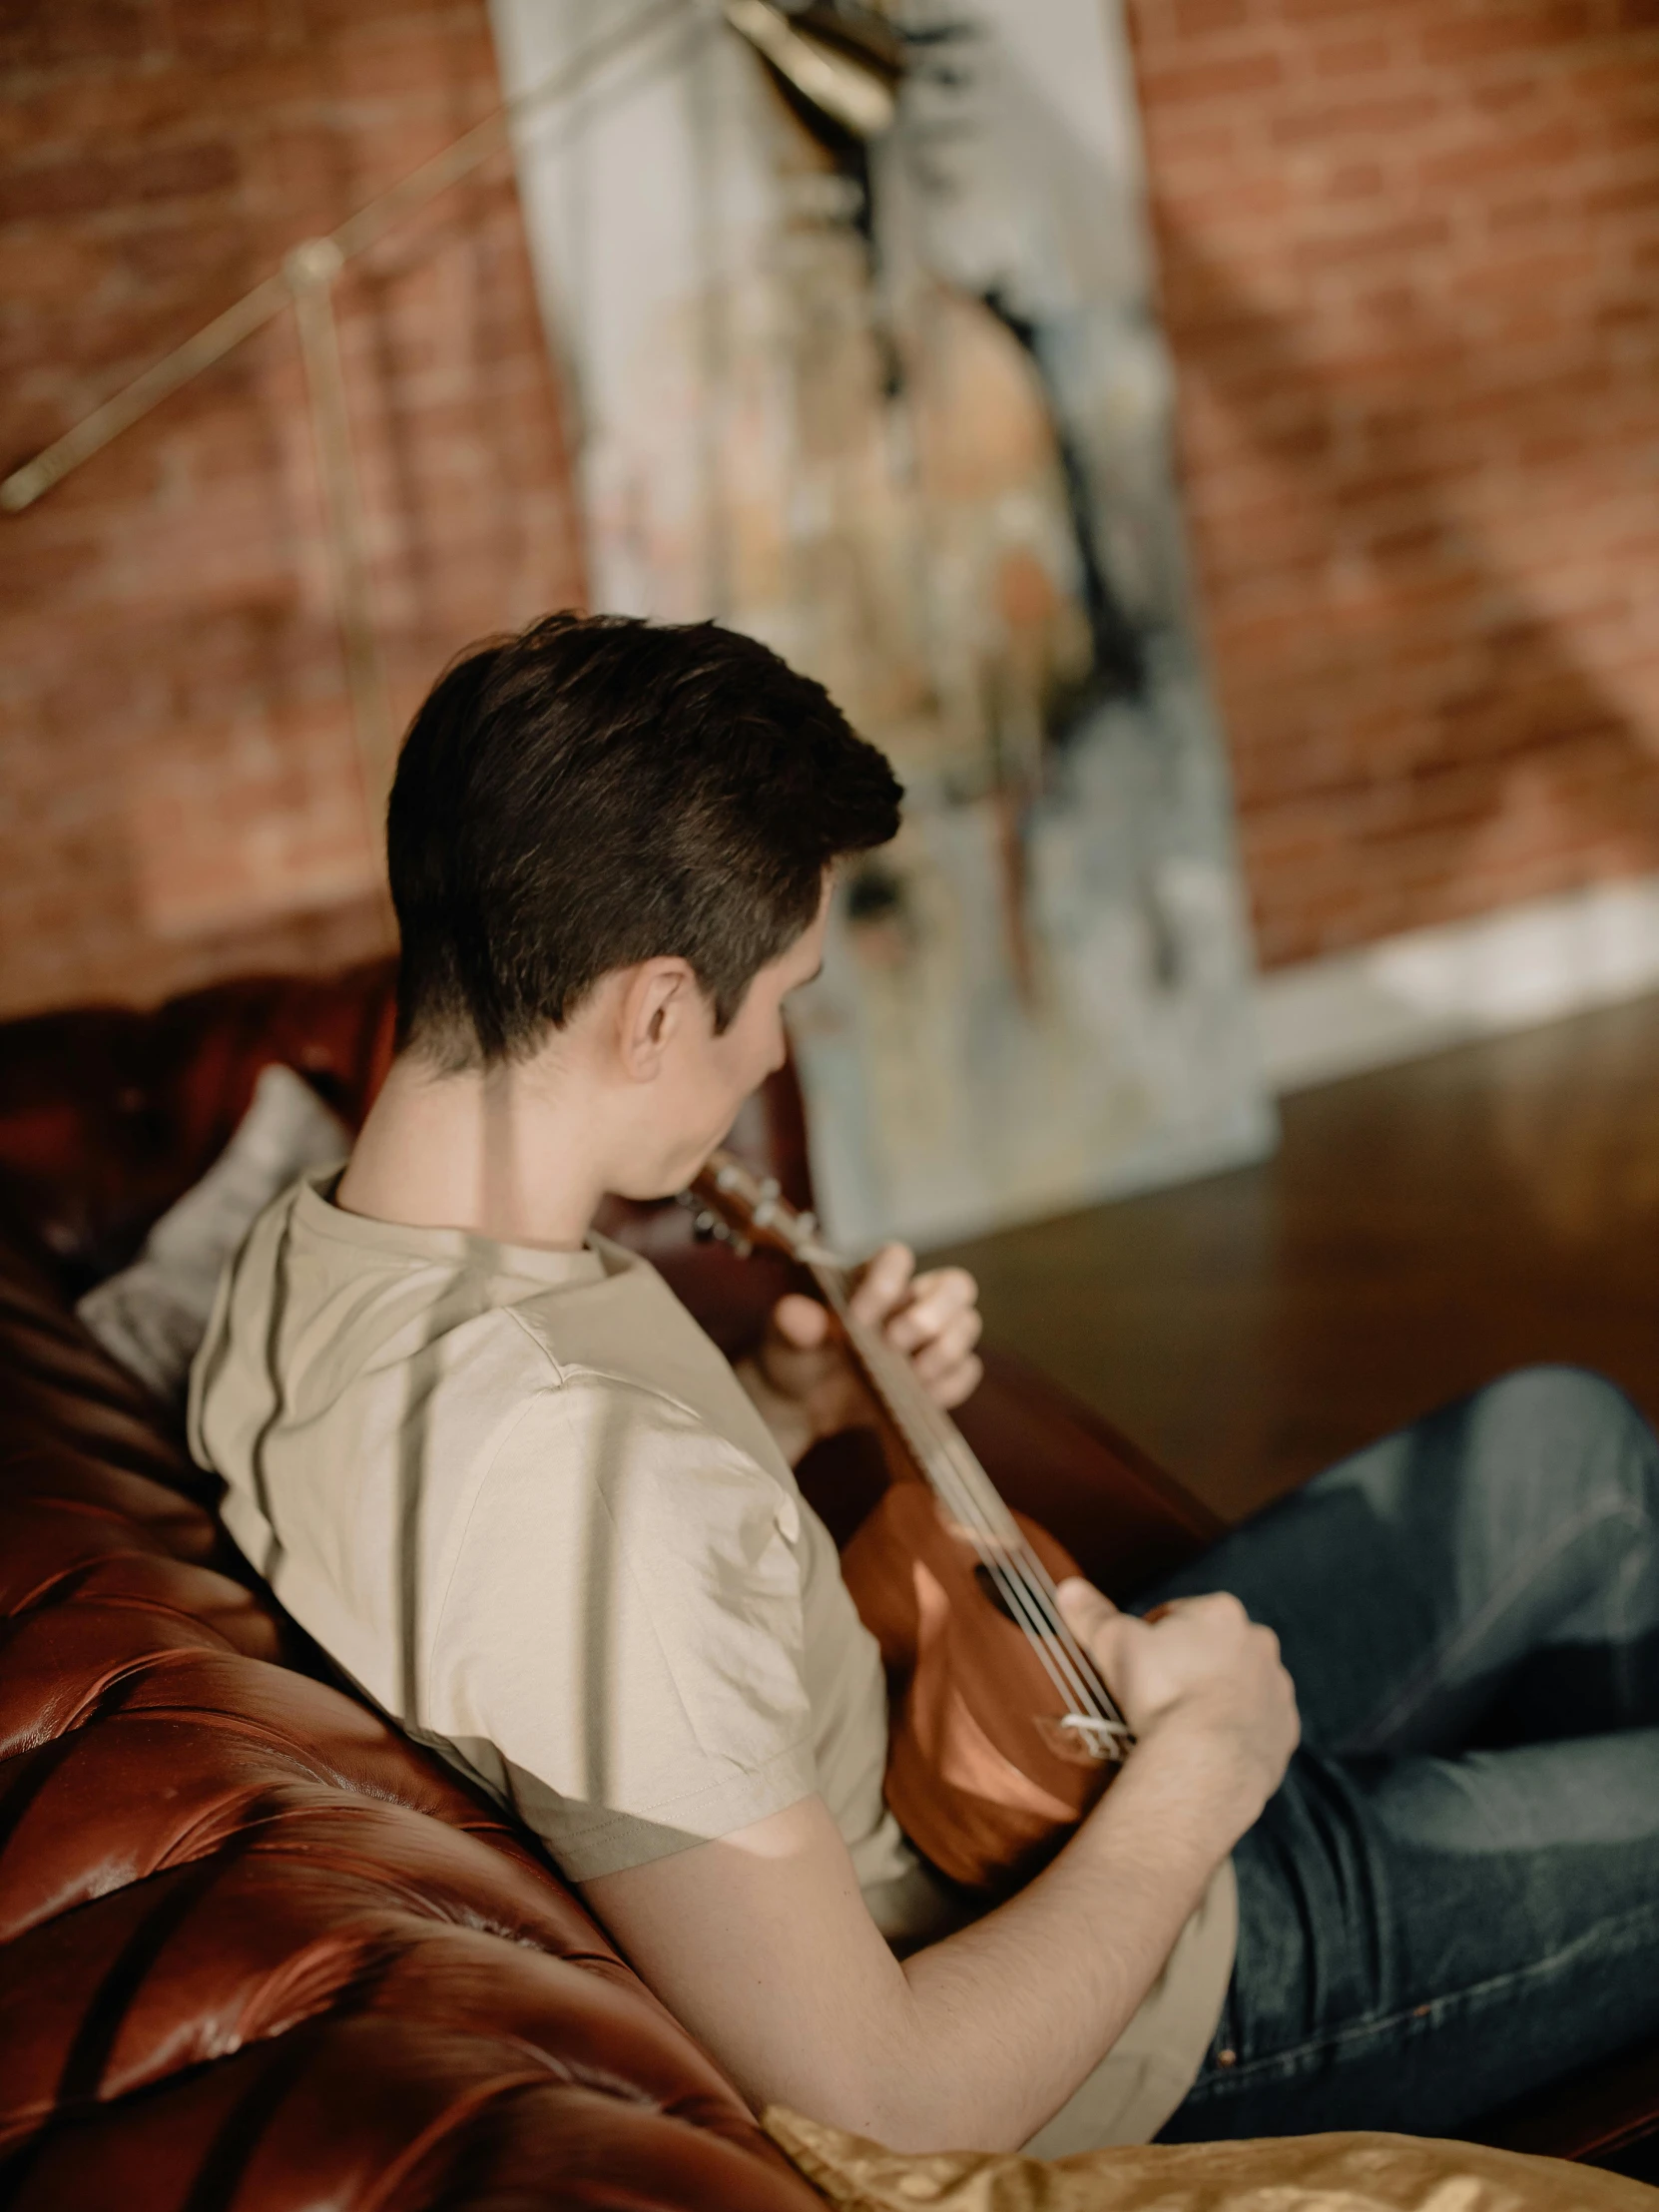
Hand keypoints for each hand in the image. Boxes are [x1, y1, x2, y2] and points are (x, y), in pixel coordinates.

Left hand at [737, 1244, 982, 1463]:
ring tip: (910, 1375)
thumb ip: (792, 1324)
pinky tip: (919, 1395)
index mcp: (873, 1278)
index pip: (898, 1258)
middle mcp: (911, 1300)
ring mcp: (931, 1337)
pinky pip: (966, 1371)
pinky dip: (948, 1385)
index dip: (886, 1284)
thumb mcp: (784, 1339)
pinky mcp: (940, 1373)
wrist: (803, 1404)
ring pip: (968, 1324)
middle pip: (957, 1285)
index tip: (857, 1320)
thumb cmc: (796, 1356)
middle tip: (893, 1343)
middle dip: (931, 1316)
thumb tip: (796, 1315)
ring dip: (944, 1351)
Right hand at [1057, 1580, 1298, 1823]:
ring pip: (1239, 1685)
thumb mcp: (1114, 1645)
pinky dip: (1236, 1732)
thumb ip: (1092, 1614)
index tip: (1135, 1665)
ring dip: (1216, 1697)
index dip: (1150, 1638)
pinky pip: (1258, 1725)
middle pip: (1213, 1648)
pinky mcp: (1286, 1731)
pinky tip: (1209, 1747)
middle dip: (1189, 1665)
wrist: (1207, 1762)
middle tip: (1157, 1695)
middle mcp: (1259, 1643)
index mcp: (1221, 1613)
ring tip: (1182, 1724)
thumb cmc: (1161, 1694)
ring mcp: (1277, 1689)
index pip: (1177, 1615)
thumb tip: (1068, 1587)